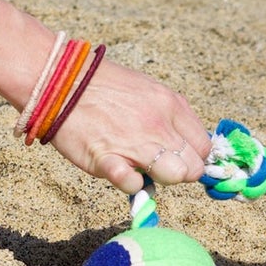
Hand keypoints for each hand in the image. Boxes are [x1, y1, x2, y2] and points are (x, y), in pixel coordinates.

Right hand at [48, 56, 210, 194]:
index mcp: (171, 105)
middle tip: (158, 164)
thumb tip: (185, 144)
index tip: (178, 157)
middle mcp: (159, 125)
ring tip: (142, 169)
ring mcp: (135, 143)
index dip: (192, 157)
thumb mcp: (150, 91)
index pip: (204, 147)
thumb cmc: (105, 86)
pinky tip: (123, 172)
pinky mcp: (107, 160)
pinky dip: (132, 184)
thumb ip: (171, 116)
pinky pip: (134, 184)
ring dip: (160, 178)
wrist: (61, 82)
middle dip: (180, 172)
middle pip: (193, 168)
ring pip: (174, 176)